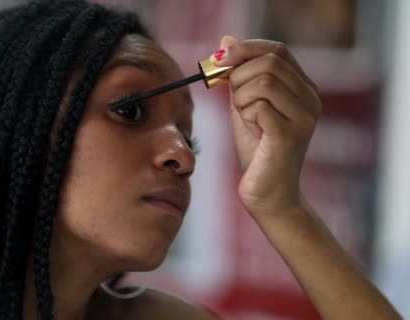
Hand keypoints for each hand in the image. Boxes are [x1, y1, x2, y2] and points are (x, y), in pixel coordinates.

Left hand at [212, 36, 320, 216]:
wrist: (268, 195)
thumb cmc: (256, 151)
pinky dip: (246, 115)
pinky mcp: (290, 135)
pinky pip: (259, 107)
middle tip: (234, 100)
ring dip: (241, 98)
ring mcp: (304, 117)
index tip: (220, 57)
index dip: (246, 48)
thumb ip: (237, 76)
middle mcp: (311, 99)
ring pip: (263, 82)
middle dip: (239, 77)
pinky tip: (253, 132)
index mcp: (303, 89)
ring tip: (246, 119)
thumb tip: (226, 40)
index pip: (277, 50)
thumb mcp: (244, 106)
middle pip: (269, 62)